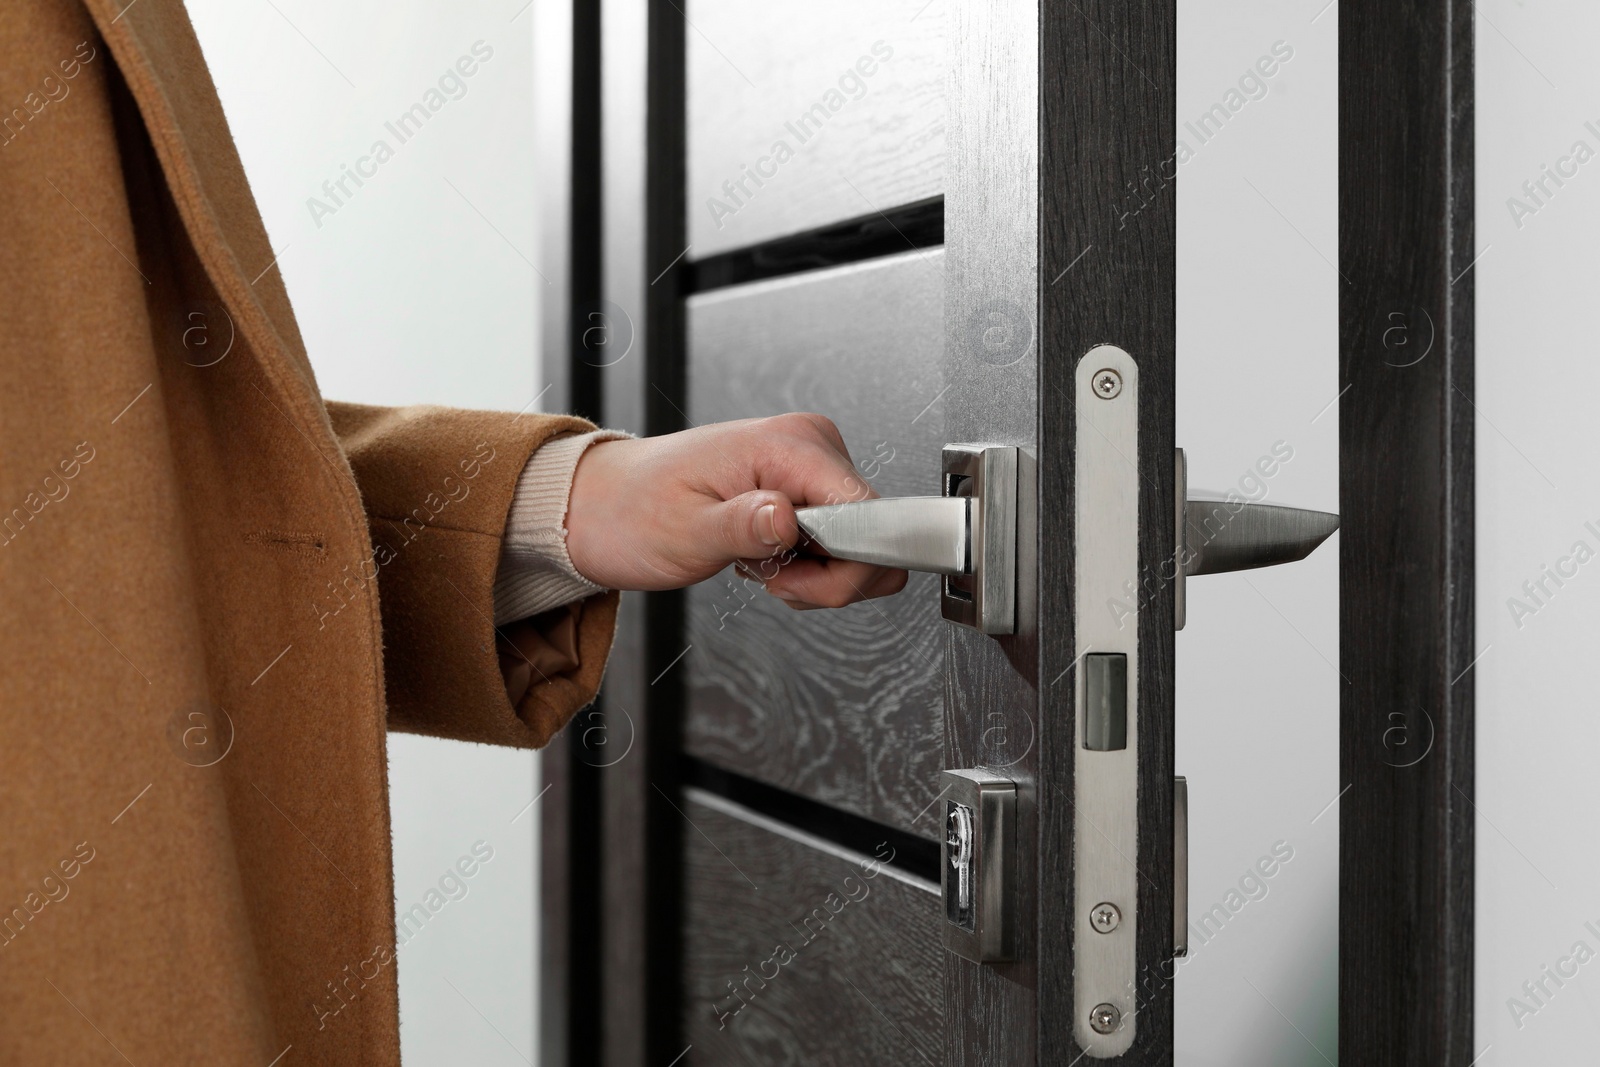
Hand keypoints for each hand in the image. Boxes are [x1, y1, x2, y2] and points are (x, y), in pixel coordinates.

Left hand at [564, 413, 907, 609]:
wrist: (607, 507)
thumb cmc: (634, 511)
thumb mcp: (684, 530)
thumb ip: (742, 526)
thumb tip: (787, 519)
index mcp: (789, 445)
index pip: (869, 513)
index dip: (844, 565)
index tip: (793, 578)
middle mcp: (810, 446)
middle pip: (872, 534)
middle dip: (826, 577)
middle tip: (768, 576)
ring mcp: (812, 467)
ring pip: (861, 546)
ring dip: (816, 576)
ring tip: (760, 565)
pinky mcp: (807, 489)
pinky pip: (841, 544)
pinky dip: (809, 568)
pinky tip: (768, 559)